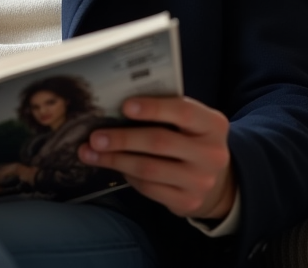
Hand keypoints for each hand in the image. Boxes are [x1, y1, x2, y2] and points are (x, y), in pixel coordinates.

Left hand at [78, 96, 233, 219]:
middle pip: (160, 142)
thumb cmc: (192, 140)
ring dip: (116, 160)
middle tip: (95, 137)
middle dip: (123, 139)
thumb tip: (118, 107)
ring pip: (149, 169)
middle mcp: (211, 154)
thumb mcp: (190, 123)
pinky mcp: (187, 202)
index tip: (125, 106)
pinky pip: (148, 188)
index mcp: (213, 125)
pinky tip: (114, 167)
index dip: (153, 108)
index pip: (183, 111)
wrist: (216, 181)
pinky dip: (127, 176)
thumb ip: (166, 112)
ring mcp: (201, 181)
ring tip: (91, 153)